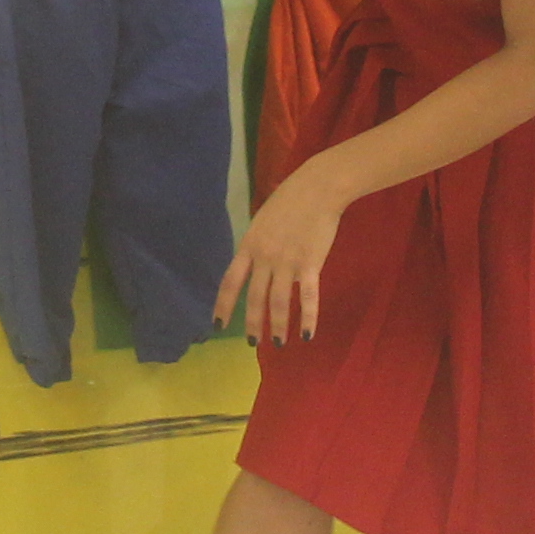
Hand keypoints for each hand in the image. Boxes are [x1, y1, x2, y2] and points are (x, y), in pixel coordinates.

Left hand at [217, 173, 347, 344]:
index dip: (223, 305)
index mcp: (249, 246)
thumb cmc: (289, 201)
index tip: (217, 325)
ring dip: (277, 326)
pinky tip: (307, 334)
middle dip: (252, 324)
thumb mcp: (261, 222)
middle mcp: (264, 257)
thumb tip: (252, 265)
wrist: (317, 189)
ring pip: (278, 302)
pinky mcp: (310, 264)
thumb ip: (256, 245)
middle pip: (254, 298)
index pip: (230, 282)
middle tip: (253, 344)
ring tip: (278, 343)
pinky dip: (307, 318)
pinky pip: (307, 297)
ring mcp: (286, 262)